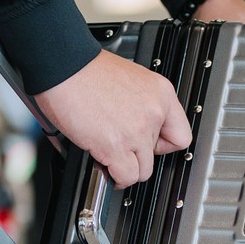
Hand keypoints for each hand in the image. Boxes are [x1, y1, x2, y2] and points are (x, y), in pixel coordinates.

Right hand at [36, 50, 191, 188]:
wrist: (63, 67)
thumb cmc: (85, 70)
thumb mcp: (130, 79)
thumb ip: (142, 104)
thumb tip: (139, 126)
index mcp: (161, 93)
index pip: (181, 136)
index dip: (162, 145)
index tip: (149, 144)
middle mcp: (153, 112)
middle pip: (157, 156)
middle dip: (136, 155)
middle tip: (120, 147)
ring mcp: (136, 131)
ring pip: (142, 171)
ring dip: (125, 169)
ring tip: (111, 157)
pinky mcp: (115, 146)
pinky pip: (125, 176)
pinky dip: (115, 177)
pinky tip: (105, 165)